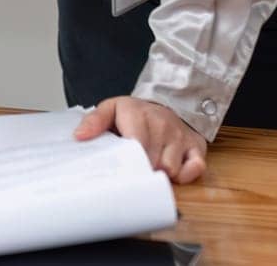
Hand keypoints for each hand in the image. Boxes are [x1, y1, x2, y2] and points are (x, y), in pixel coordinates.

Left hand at [75, 97, 207, 183]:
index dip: (128, 163)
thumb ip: (94, 121)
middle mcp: (162, 124)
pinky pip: (195, 169)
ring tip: (151, 166)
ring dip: (160, 174)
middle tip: (133, 172)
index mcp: (137, 115)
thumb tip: (79, 136)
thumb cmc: (135, 113)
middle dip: (141, 171)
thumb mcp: (111, 109)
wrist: (166, 101)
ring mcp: (180, 136)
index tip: (120, 172)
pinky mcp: (197, 146)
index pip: (134, 145)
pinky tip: (173, 171)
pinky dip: (185, 175)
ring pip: (170, 169)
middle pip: (151, 162)